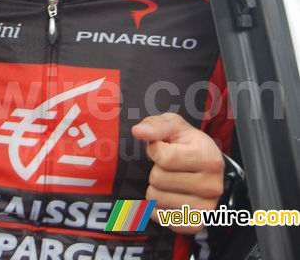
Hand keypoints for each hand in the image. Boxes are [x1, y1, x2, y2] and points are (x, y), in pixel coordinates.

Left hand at [131, 112, 223, 234]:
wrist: (209, 168)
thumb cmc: (189, 144)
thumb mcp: (175, 126)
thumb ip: (156, 125)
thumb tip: (137, 131)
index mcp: (208, 157)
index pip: (163, 158)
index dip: (155, 150)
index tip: (163, 148)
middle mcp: (211, 185)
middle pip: (158, 179)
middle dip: (155, 170)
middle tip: (167, 167)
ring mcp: (205, 208)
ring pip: (157, 199)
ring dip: (155, 188)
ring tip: (168, 180)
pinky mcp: (196, 224)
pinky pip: (161, 218)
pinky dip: (158, 207)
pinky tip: (168, 196)